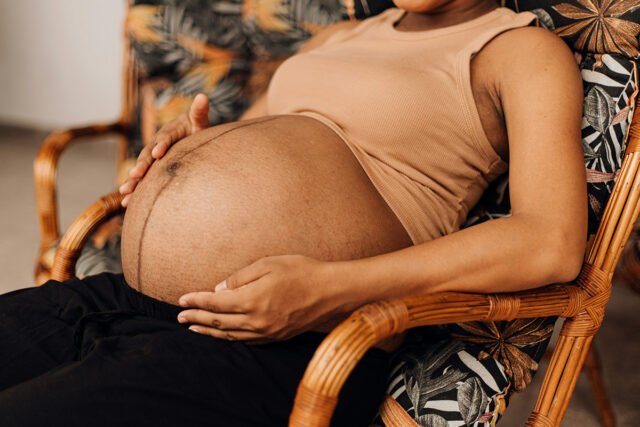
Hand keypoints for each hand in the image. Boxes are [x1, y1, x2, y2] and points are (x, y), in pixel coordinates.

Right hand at [119, 93, 209, 206]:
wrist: (189, 136)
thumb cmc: (196, 129)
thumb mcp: (199, 121)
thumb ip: (199, 112)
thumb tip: (203, 96)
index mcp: (169, 132)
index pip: (165, 138)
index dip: (162, 144)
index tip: (158, 153)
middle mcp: (157, 144)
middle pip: (148, 155)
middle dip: (141, 166)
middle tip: (135, 176)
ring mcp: (153, 157)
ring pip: (142, 170)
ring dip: (133, 181)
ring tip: (125, 193)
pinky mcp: (152, 169)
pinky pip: (142, 180)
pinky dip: (135, 191)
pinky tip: (126, 203)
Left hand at [176, 255, 340, 342]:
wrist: (331, 291)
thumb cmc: (301, 271)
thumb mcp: (268, 264)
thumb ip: (241, 277)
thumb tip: (219, 288)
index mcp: (252, 300)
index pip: (215, 302)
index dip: (196, 300)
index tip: (181, 299)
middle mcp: (256, 320)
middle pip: (218, 322)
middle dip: (196, 318)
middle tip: (180, 316)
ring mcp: (267, 332)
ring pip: (230, 335)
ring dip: (209, 331)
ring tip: (194, 327)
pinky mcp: (277, 336)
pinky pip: (246, 341)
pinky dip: (230, 338)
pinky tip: (223, 334)